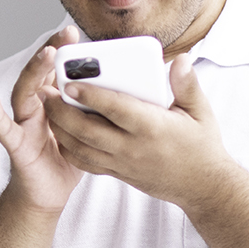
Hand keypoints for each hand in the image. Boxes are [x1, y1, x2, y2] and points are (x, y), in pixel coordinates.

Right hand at [0, 27, 85, 213]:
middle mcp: (36, 108)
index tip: (74, 32)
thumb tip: (129, 91)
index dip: (63, 51)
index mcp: (53, 102)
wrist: (48, 194)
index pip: (56, 70)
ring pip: (24, 93)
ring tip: (43, 55)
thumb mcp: (88, 130)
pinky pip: (4, 129)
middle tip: (66, 34)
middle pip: (40, 74)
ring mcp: (24, 124)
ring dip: (32, 72)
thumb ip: (97, 110)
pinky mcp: (17, 145)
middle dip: (50, 52)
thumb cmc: (68, 161)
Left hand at [42, 54, 239, 209]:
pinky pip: (86, 163)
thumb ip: (187, 85)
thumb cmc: (201, 145)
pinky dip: (70, 149)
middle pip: (88, 130)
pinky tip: (61, 133)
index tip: (71, 83)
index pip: (115, 109)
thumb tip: (180, 60)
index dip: (91, 96)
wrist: (202, 187)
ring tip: (48, 109)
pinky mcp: (118, 173)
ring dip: (60, 129)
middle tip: (47, 92)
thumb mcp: (200, 112)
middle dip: (63, 111)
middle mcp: (133, 148)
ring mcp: (123, 163)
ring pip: (81, 148)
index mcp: (152, 127)